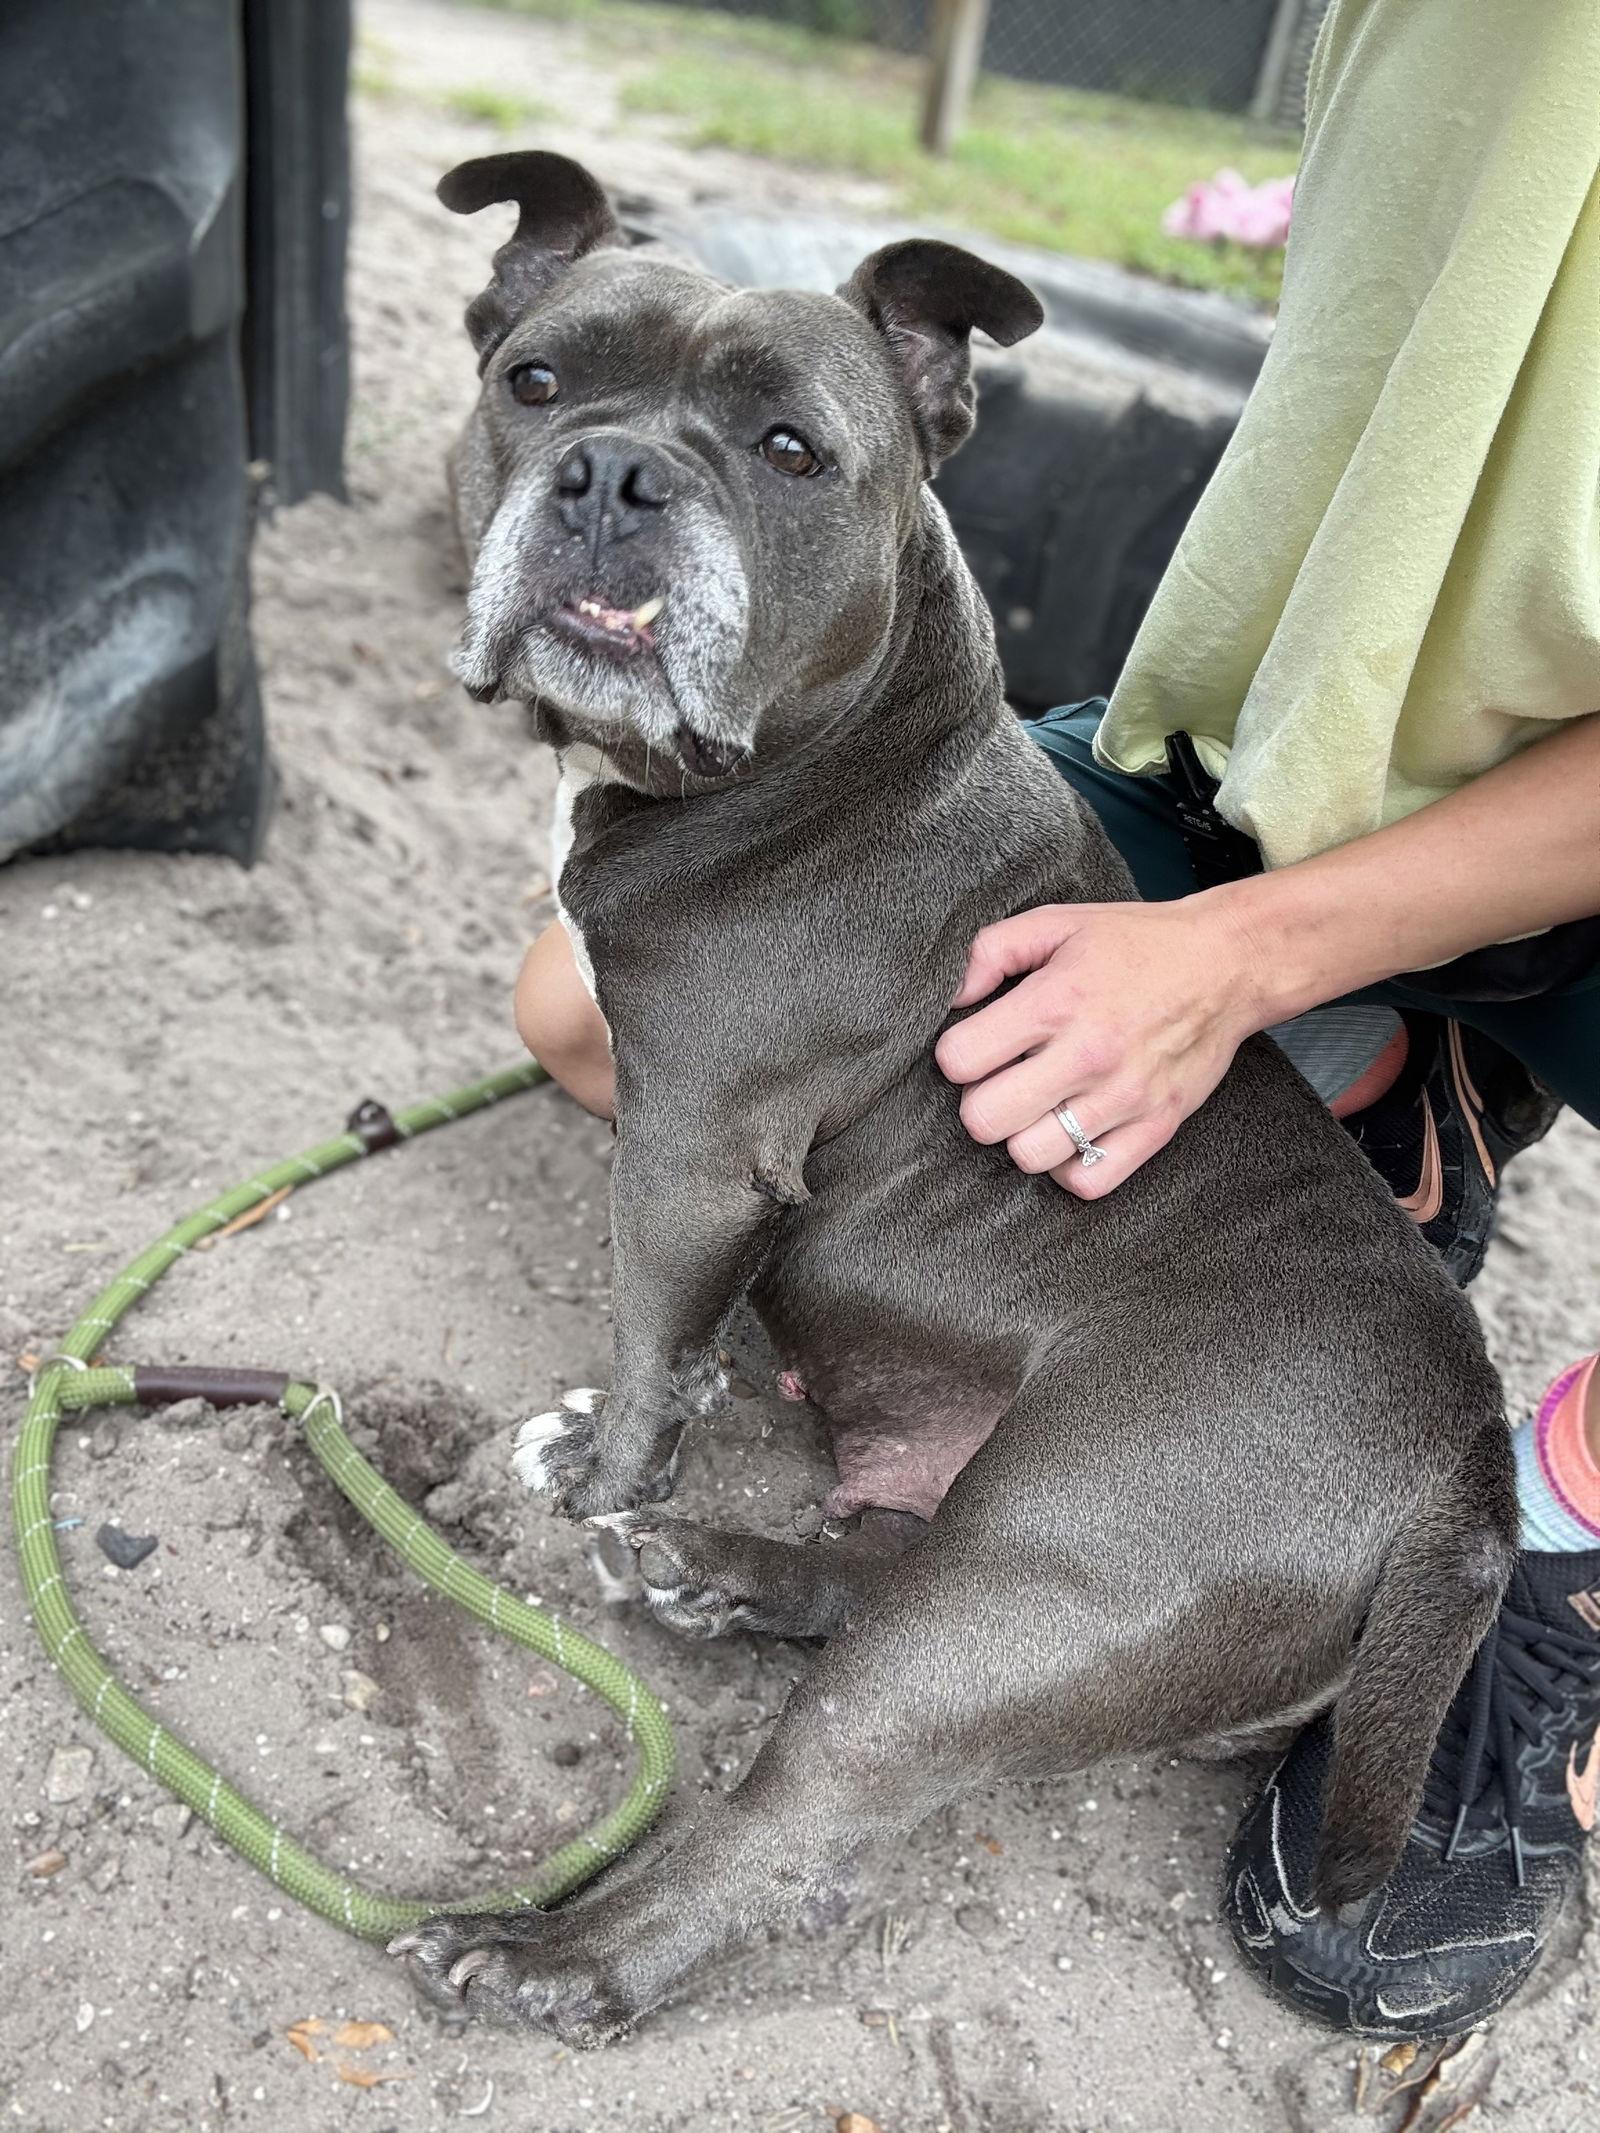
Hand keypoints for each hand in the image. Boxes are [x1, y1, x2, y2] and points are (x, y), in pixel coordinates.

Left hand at [934, 897, 1261, 1197]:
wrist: (1227, 964)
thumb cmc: (1136, 944)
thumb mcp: (1057, 923)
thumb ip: (990, 951)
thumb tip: (952, 997)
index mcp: (1056, 1001)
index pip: (960, 1060)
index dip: (957, 1053)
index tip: (978, 1045)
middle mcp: (1088, 1055)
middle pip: (985, 1120)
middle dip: (981, 1101)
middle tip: (1004, 1081)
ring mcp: (1124, 1098)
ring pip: (1030, 1156)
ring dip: (1023, 1135)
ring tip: (1040, 1106)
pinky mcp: (1156, 1128)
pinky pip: (1088, 1182)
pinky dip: (1071, 1165)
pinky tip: (1072, 1132)